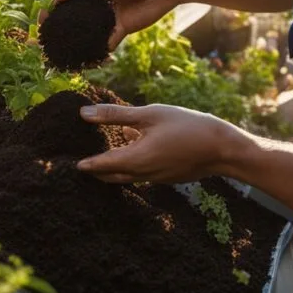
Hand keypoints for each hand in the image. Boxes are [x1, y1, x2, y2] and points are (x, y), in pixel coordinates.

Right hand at [44, 0, 183, 49]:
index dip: (49, 7)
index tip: (41, 19)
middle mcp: (93, 3)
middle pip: (68, 18)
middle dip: (56, 29)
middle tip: (44, 40)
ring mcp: (105, 18)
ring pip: (84, 33)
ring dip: (74, 43)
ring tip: (61, 53)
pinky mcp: (119, 30)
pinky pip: (104, 44)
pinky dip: (97, 52)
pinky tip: (87, 59)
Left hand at [75, 104, 254, 183]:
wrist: (225, 149)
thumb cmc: (188, 126)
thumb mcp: (150, 115)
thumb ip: (115, 115)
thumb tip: (84, 114)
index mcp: (135, 160)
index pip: (100, 165)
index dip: (83, 164)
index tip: (68, 163)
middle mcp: (143, 174)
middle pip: (110, 177)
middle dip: (94, 171)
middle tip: (78, 162)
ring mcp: (155, 179)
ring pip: (125, 177)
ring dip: (110, 170)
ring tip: (97, 158)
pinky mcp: (166, 178)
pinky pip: (139, 175)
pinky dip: (127, 168)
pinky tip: (128, 153)